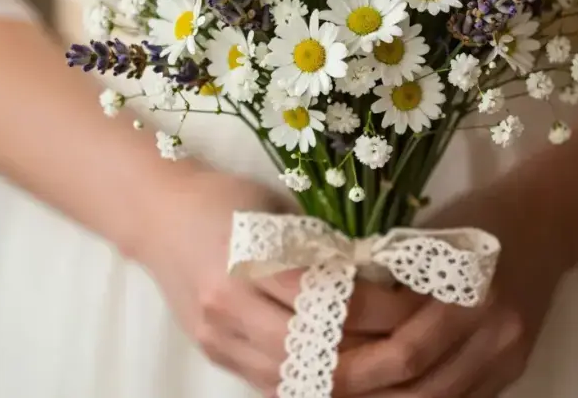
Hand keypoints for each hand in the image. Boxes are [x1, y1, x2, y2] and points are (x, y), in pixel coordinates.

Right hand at [137, 168, 424, 395]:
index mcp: (248, 260)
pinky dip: (316, 382)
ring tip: (394, 363)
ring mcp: (220, 339)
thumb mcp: (278, 209)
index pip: (331, 301)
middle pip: (317, 353)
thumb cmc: (225, 198)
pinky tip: (351, 373)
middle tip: (419, 343)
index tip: (419, 300)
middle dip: (378, 354)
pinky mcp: (217, 354)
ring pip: (298, 380)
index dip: (384, 309)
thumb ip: (321, 246)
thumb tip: (383, 274)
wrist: (158, 214)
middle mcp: (230, 308)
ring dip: (351, 377)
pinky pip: (275, 384)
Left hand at [332, 171, 572, 396]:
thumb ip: (391, 272)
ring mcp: (506, 356)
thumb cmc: (481, 214)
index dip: (349, 347)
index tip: (306, 343)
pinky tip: (385, 394)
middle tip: (312, 380)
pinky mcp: (512, 369)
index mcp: (468, 288)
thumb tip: (330, 304)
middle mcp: (492, 330)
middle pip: (414, 378)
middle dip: (357, 385)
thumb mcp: (431, 232)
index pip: (398, 337)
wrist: (550, 222)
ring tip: (340, 391)